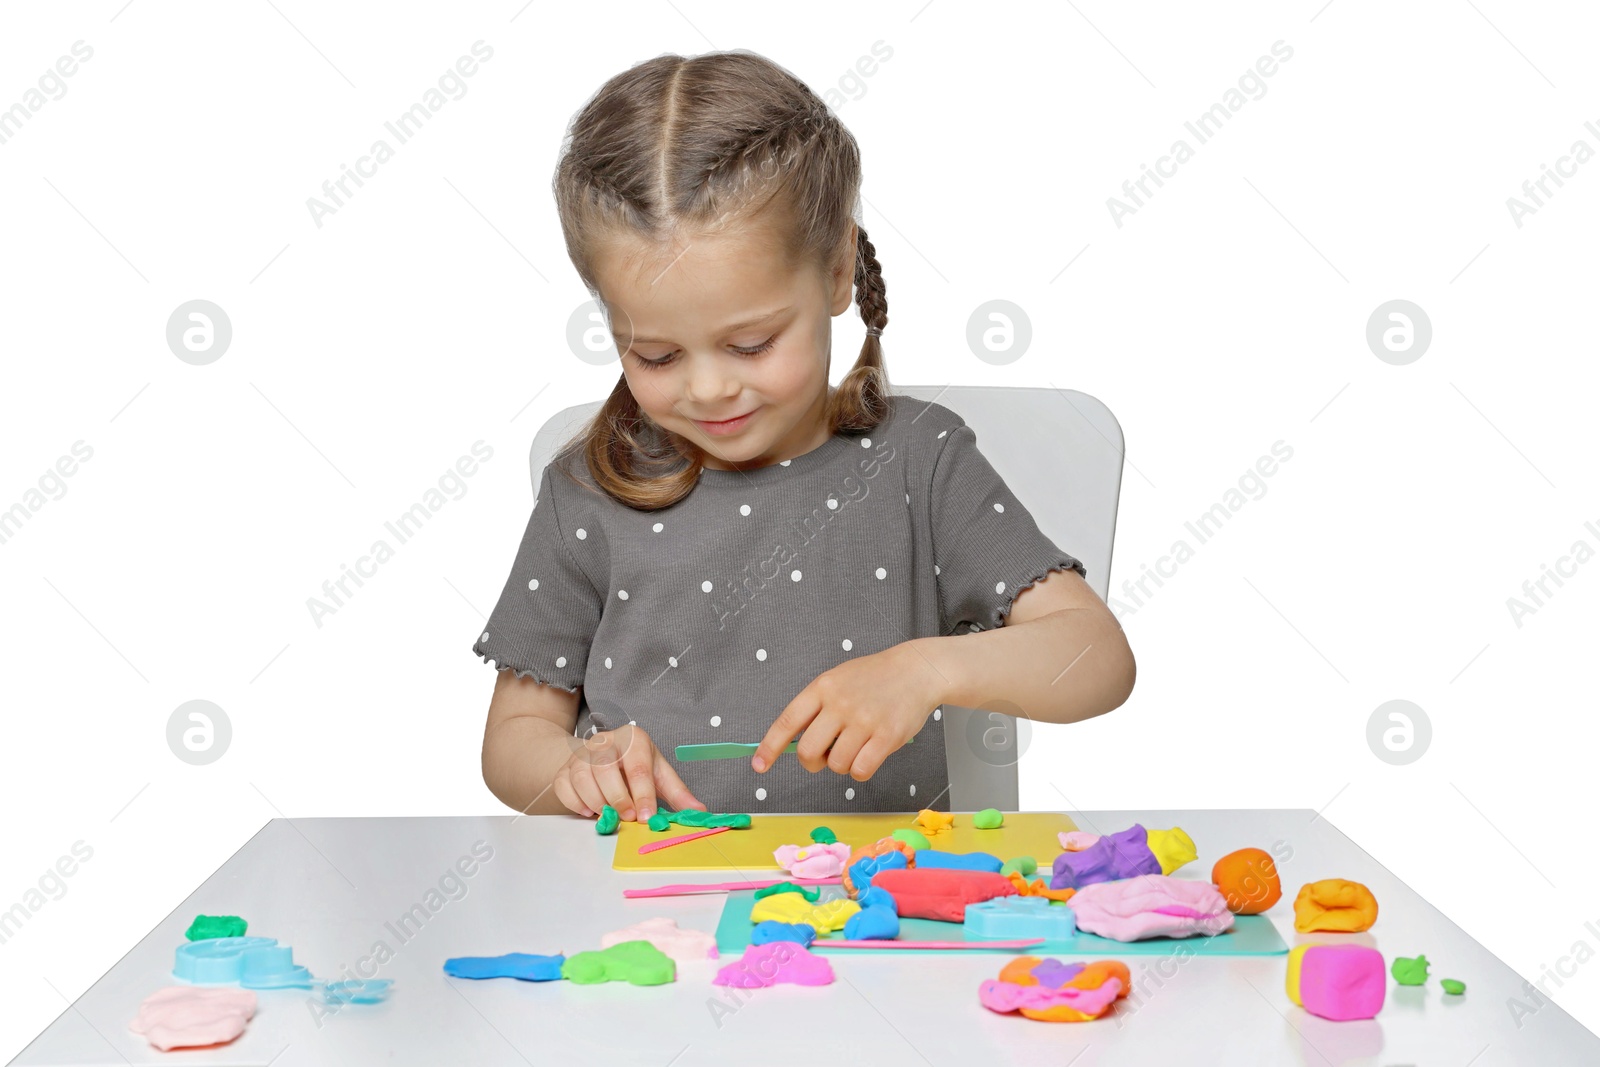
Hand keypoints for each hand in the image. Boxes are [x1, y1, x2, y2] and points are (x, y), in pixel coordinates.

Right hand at [552, 724, 705, 821]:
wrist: (602, 756)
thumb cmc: (635, 765)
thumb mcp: (659, 773)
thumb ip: (678, 793)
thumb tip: (699, 812)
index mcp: (633, 739)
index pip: (638, 766)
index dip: (643, 794)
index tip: (646, 817)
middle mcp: (606, 741)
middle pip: (605, 767)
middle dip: (617, 797)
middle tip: (627, 818)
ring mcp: (582, 753)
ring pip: (581, 776)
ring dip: (596, 801)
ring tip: (609, 816)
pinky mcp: (565, 767)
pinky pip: (564, 785)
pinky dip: (575, 802)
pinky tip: (589, 812)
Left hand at [751, 640, 946, 779]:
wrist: (916, 671)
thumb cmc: (875, 678)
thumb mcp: (837, 680)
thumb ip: (816, 707)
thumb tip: (793, 741)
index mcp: (823, 688)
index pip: (787, 722)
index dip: (769, 747)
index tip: (759, 765)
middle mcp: (840, 703)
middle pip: (809, 752)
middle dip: (813, 762)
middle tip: (824, 757)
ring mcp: (863, 720)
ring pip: (836, 765)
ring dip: (842, 765)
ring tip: (856, 746)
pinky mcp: (886, 737)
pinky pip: (860, 771)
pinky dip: (861, 771)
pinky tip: (870, 754)